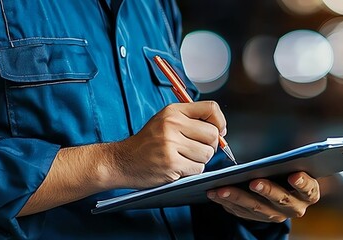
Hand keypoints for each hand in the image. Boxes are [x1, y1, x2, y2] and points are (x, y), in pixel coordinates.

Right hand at [101, 101, 225, 188]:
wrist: (122, 160)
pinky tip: (178, 167)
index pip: (211, 108)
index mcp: (173, 111)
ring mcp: (171, 144)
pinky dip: (192, 170)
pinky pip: (198, 168)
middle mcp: (172, 124)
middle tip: (197, 149)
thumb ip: (191, 121)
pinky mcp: (171, 163)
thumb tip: (220, 130)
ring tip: (184, 158)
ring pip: (207, 153)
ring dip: (200, 160)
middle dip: (210, 145)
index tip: (219, 131)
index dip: (220, 122)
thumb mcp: (166, 121)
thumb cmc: (147, 143)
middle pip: (213, 134)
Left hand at [207, 172, 320, 222]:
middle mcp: (294, 207)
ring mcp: (276, 215)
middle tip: (254, 182)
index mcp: (309, 193)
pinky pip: (242, 212)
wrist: (284, 190)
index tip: (294, 175)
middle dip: (267, 191)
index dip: (303, 183)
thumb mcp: (296, 166)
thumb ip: (294, 161)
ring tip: (222, 189)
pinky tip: (214, 193)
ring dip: (238, 198)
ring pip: (257, 208)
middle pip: (281, 200)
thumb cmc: (290, 170)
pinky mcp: (258, 218)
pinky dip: (227, 202)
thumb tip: (284, 151)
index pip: (309, 190)